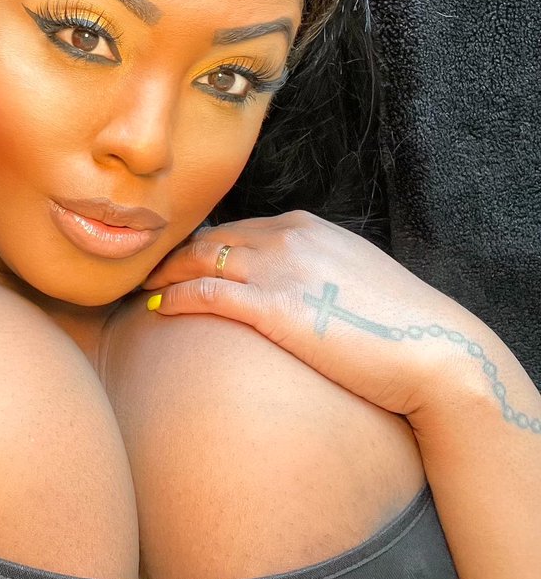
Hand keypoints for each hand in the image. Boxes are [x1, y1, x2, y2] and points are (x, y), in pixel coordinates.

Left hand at [141, 210, 485, 419]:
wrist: (435, 351)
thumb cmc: (398, 326)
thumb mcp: (352, 279)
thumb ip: (314, 273)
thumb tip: (291, 293)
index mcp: (308, 227)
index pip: (237, 228)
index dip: (202, 246)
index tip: (179, 261)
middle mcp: (290, 237)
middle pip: (211, 239)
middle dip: (174, 255)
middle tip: (147, 272)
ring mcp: (281, 269)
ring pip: (201, 260)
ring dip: (166, 273)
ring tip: (143, 289)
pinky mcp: (275, 306)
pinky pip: (208, 294)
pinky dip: (177, 297)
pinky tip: (159, 308)